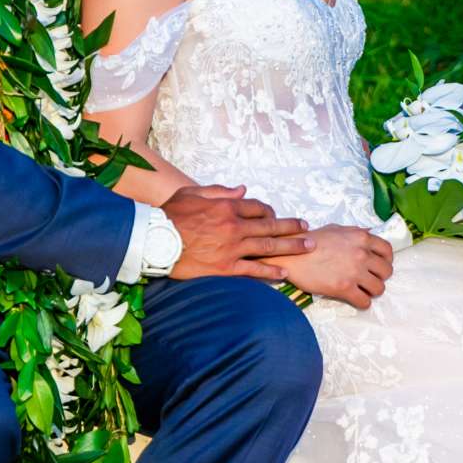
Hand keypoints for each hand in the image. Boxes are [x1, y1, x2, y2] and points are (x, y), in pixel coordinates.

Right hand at [161, 185, 314, 280]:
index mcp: (226, 207)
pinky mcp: (226, 268)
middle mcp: (234, 226)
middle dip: (292, 227)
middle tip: (307, 229)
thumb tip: (242, 189)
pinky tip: (283, 273)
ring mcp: (232, 248)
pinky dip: (270, 272)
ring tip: (308, 247)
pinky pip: (253, 270)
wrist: (154, 241)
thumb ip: (219, 191)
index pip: (257, 207)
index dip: (269, 211)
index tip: (277, 215)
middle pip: (270, 225)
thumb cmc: (169, 216)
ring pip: (268, 246)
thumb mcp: (192, 193)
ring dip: (291, 246)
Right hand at [273, 225, 393, 310]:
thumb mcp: (336, 229)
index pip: (387, 251)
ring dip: (372, 290)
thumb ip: (355, 232)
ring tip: (362, 289)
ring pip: (379, 288)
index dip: (386, 260)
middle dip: (380, 276)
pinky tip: (355, 298)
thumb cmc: (310, 241)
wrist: (291, 254)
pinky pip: (365, 302)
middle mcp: (362, 254)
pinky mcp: (344, 288)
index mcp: (361, 237)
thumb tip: (369, 234)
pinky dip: (362, 302)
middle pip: (386, 271)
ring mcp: (354, 272)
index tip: (380, 266)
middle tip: (369, 279)